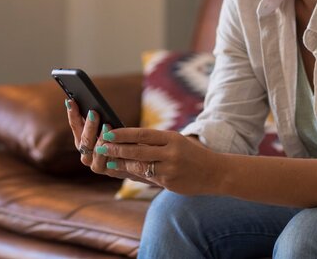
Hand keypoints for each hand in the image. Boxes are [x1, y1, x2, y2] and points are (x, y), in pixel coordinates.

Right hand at [65, 99, 153, 183]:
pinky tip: (116, 141)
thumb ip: (102, 120)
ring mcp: (96, 164)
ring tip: (107, 125)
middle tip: (94, 112)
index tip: (71, 101)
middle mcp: (86, 154)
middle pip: (84, 140)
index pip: (75, 126)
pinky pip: (109, 162)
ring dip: (100, 138)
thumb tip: (95, 104)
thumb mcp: (112, 128)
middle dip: (89, 125)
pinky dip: (111, 151)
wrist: (138, 162)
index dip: (73, 114)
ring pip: (95, 151)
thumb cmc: (123, 139)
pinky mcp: (110, 172)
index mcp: (83, 141)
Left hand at [93, 127, 218, 194]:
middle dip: (117, 149)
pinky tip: (123, 171)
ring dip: (121, 164)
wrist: (215, 172)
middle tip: (101, 147)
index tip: (108, 132)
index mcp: (173, 138)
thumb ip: (156, 143)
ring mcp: (170, 169)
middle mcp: (171, 152)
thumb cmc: (193, 155)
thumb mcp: (178, 142)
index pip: (143, 133)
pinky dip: (134, 174)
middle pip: (138, 150)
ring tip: (108, 160)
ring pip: (139, 166)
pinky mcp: (169, 183)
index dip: (124, 133)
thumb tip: (128, 142)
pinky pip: (147, 178)